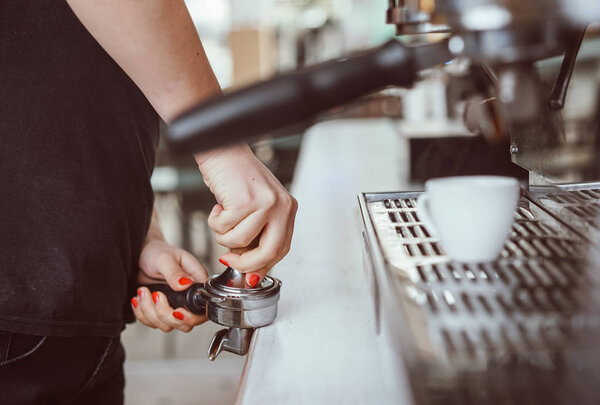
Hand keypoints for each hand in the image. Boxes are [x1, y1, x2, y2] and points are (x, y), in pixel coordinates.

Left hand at [132, 240, 208, 332]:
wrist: (141, 254)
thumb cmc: (156, 251)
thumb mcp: (165, 258)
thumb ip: (175, 272)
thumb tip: (186, 284)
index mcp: (196, 282)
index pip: (203, 310)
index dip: (191, 317)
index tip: (176, 311)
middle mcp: (188, 296)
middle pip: (185, 324)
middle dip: (165, 315)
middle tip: (155, 294)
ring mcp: (174, 305)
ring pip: (167, 325)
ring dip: (149, 312)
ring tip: (143, 291)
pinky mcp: (161, 310)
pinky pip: (153, 323)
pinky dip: (142, 314)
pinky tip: (139, 298)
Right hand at [197, 145, 297, 285]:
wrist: (221, 148)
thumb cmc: (235, 177)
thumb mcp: (255, 207)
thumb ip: (257, 235)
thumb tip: (250, 271)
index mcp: (288, 208)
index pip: (281, 248)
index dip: (262, 265)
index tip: (247, 274)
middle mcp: (282, 205)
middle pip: (269, 253)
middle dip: (246, 264)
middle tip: (228, 261)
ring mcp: (265, 203)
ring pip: (240, 242)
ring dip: (223, 235)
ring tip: (221, 217)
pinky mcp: (245, 201)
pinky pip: (224, 229)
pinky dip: (214, 221)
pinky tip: (218, 205)